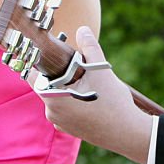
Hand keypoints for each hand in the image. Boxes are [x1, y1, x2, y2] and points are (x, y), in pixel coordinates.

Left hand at [35, 26, 152, 163]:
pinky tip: (92, 97)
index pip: (34, 75)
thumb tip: (82, 30)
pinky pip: (67, 109)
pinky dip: (74, 100)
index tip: (47, 53)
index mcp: (53, 98)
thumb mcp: (100, 70)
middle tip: (78, 65)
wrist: (129, 134)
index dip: (39, 61)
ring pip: (58, 96)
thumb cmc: (113, 104)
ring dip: (69, 87)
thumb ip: (89, 47)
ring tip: (90, 82)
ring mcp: (61, 123)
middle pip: (49, 84)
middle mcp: (52, 113)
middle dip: (61, 73)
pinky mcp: (71, 129)